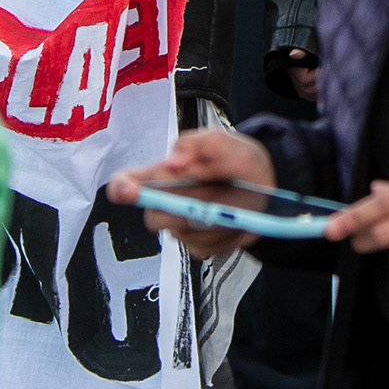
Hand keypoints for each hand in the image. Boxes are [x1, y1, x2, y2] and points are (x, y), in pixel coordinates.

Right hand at [110, 122, 279, 260]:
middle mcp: (167, 201)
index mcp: (164, 173)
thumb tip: (174, 161)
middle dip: (181, 210)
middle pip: (154, 217)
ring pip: (184, 234)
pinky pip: (203, 247)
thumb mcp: (222, 141)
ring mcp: (182, 226)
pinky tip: (235, 220)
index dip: (121, 188)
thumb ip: (196, 144)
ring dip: (211, 220)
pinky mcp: (199, 244)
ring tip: (233, 203)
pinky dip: (224, 235)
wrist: (267, 184)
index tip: (130, 191)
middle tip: (207, 200)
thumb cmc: (238, 159)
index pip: (127, 182)